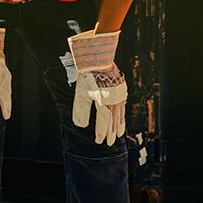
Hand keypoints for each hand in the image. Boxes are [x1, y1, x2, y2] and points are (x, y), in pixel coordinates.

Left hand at [68, 29, 126, 145]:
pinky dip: (122, 115)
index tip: (98, 141)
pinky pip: (123, 106)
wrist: (100, 58)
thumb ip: (80, 109)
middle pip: (113, 120)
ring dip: (118, 125)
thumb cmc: (88, 76)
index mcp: (103, 100)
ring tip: (118, 134)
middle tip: (110, 143)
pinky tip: (121, 120)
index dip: (101, 132)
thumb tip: (80, 125)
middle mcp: (114, 99)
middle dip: (111, 133)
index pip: (103, 121)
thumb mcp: (80, 92)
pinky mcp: (121, 90)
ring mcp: (119, 94)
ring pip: (120, 114)